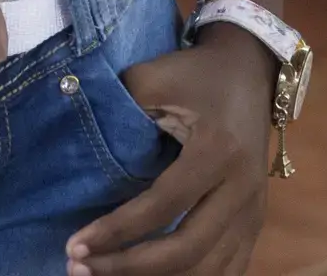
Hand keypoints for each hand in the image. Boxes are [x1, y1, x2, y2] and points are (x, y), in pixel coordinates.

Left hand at [69, 36, 275, 275]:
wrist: (249, 71)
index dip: (117, 230)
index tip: (74, 245)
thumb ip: (118, 105)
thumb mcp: (156, 76)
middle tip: (80, 269)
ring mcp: (253, 211)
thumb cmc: (197, 75)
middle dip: (129, 268)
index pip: (164, 205)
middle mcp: (242, 188)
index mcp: (218, 150)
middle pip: (187, 250)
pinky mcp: (255, 224)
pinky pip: (227, 272)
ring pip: (207, 271)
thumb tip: (71, 136)